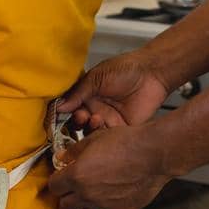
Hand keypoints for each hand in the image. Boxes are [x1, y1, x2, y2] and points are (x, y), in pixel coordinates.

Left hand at [46, 121, 170, 208]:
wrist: (153, 154)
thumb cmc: (126, 142)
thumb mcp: (94, 139)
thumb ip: (74, 152)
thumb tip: (62, 158)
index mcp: (77, 176)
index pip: (54, 187)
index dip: (57, 180)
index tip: (62, 176)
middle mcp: (87, 195)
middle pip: (65, 204)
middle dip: (67, 194)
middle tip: (74, 185)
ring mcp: (104, 206)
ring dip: (83, 203)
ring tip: (91, 191)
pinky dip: (103, 205)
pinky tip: (111, 192)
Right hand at [55, 49, 170, 130]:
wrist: (151, 73)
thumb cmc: (125, 69)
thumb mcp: (97, 77)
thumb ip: (79, 93)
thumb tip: (59, 106)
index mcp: (87, 96)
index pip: (69, 108)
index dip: (62, 114)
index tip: (56, 116)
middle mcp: (95, 110)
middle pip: (77, 124)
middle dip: (75, 122)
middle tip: (81, 115)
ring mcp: (107, 121)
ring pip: (90, 133)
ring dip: (88, 128)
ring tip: (93, 118)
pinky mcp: (121, 130)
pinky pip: (106, 139)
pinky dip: (100, 136)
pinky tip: (101, 124)